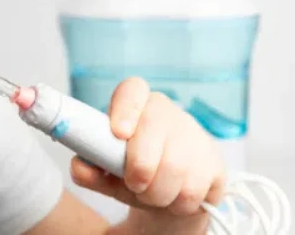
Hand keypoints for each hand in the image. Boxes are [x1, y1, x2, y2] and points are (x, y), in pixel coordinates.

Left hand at [70, 77, 225, 231]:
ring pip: (174, 168)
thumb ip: (89, 169)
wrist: (171, 195)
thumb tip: (79, 166)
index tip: (118, 133)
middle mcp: (166, 113)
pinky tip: (174, 198)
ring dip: (157, 194)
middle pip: (154, 133)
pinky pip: (194, 189)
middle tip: (134, 185)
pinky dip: (177, 204)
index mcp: (136, 105)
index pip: (133, 89)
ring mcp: (194, 135)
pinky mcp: (215, 162)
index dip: (125, 109)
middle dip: (139, 169)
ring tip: (152, 195)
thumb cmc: (133, 174)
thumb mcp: (107, 172)